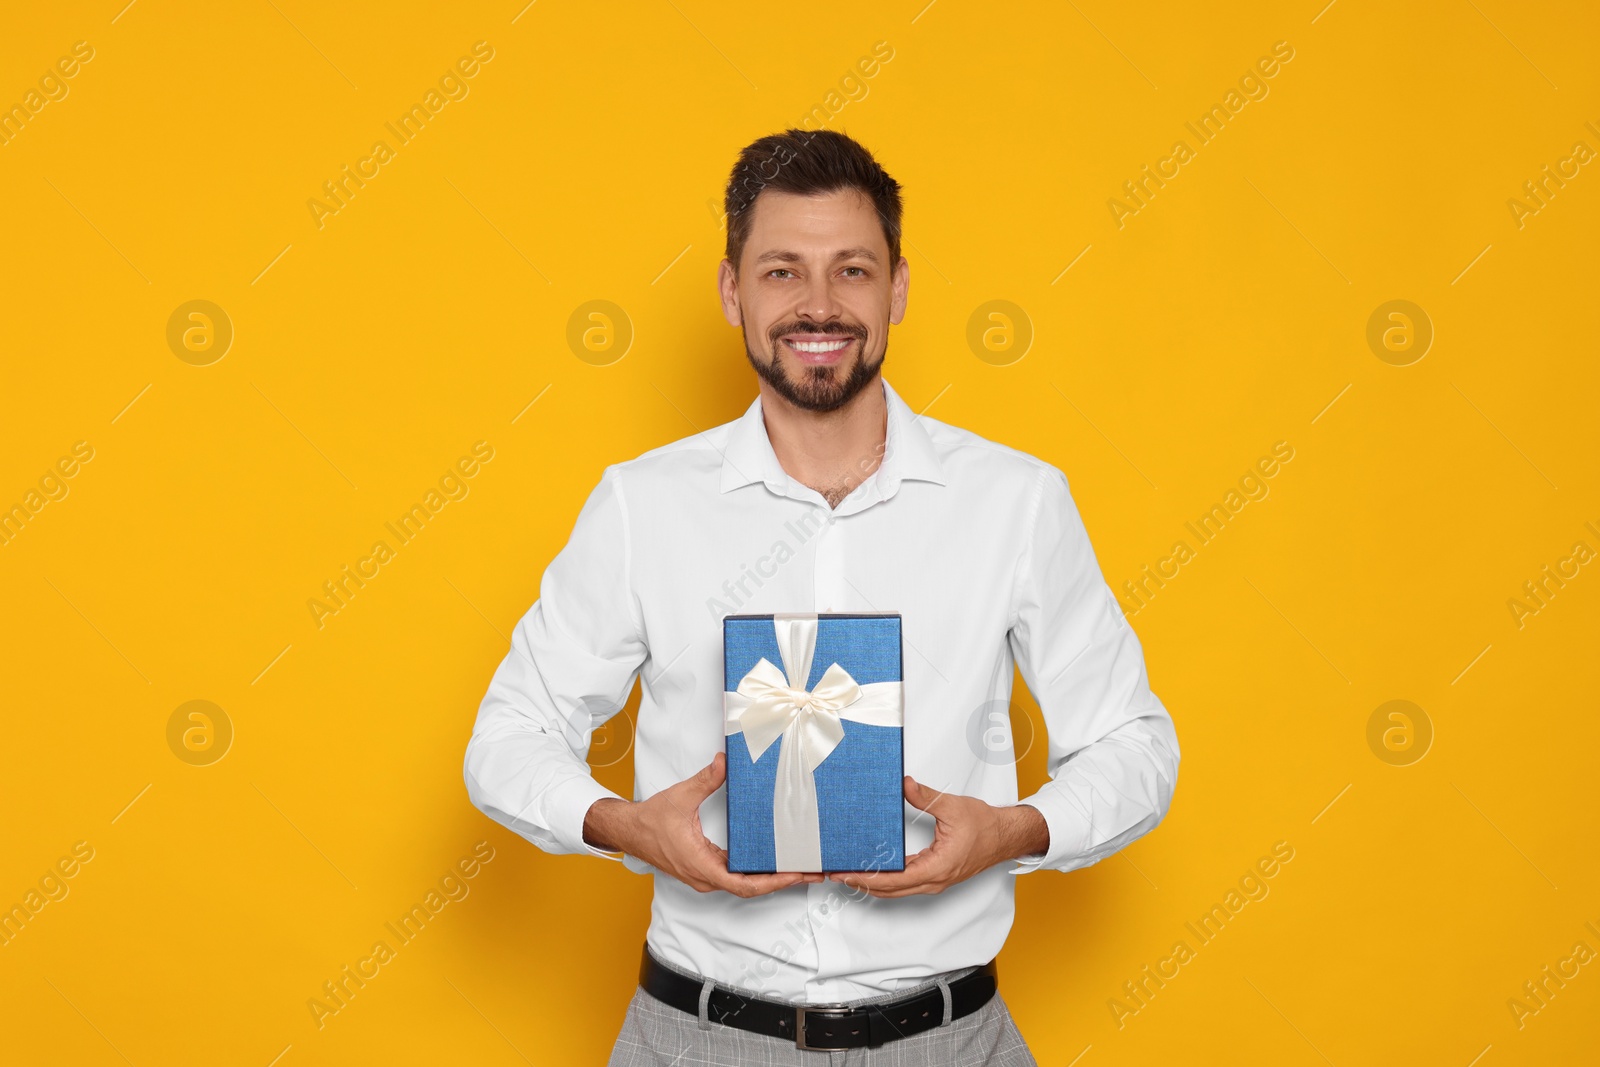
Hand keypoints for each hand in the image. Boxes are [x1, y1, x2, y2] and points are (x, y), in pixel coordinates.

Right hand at [584, 751, 824, 896]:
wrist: (628, 831)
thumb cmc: (650, 821)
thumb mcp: (681, 797)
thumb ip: (705, 780)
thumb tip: (724, 762)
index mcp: (702, 865)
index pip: (744, 885)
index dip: (773, 882)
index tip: (796, 875)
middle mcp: (706, 876)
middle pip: (751, 887)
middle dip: (782, 880)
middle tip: (812, 870)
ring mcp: (706, 874)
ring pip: (744, 883)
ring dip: (771, 877)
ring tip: (800, 866)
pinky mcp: (705, 868)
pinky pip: (736, 875)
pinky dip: (757, 871)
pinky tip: (774, 860)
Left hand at [827, 776, 1048, 897]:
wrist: (1004, 837)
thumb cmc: (984, 826)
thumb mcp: (953, 807)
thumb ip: (925, 797)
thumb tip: (905, 785)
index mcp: (937, 867)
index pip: (894, 880)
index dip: (866, 878)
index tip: (846, 873)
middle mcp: (934, 880)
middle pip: (889, 890)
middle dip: (861, 883)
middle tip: (836, 873)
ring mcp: (934, 881)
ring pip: (896, 890)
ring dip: (872, 884)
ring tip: (848, 873)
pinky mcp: (935, 877)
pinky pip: (905, 884)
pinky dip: (886, 880)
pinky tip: (873, 871)